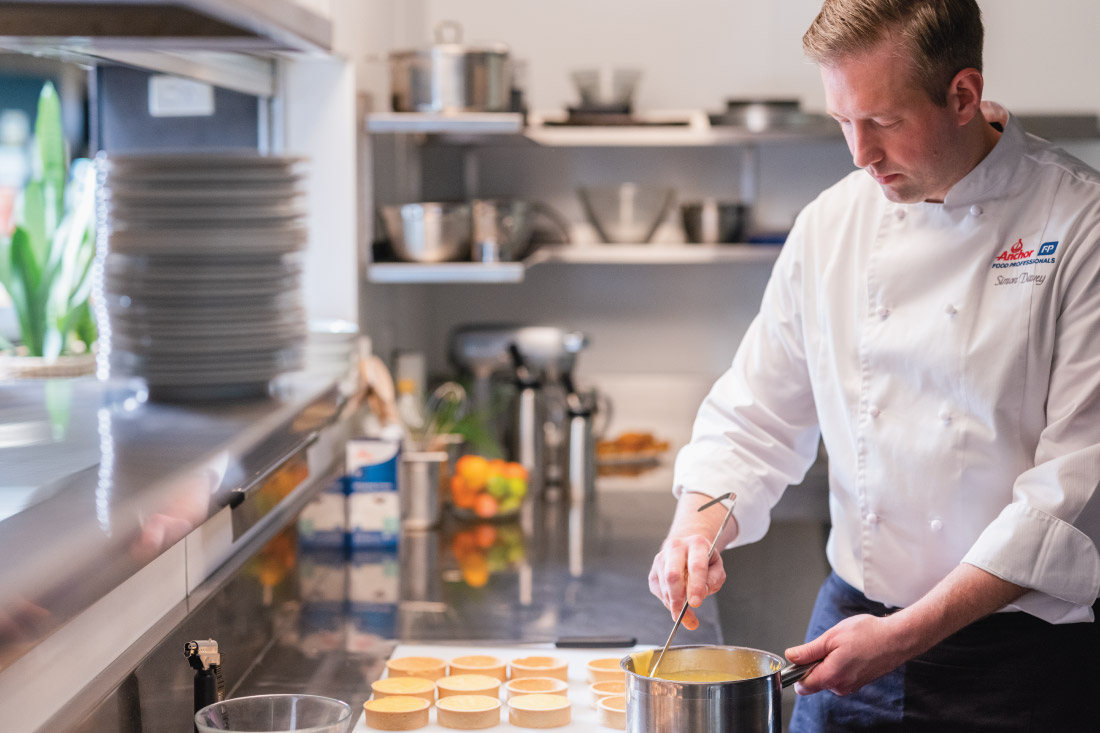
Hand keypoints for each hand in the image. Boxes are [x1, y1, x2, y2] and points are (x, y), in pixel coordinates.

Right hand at [648, 532, 725, 630]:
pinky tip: (679, 605)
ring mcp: (661, 559)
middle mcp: (676, 547)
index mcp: (696, 544)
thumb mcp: (717, 568)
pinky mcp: (653, 571)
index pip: (696, 566)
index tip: (695, 603)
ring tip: (687, 617)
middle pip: (672, 575)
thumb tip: (699, 595)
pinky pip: (659, 592)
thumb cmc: (705, 561)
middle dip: (678, 598)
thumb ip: (712, 581)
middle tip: (684, 616)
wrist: (688, 550)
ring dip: (675, 605)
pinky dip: (669, 603)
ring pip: (665, 586)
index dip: (695, 586)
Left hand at [785, 613, 911, 695]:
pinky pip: (840, 675)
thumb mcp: (831, 637)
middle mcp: (841, 686)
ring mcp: (851, 686)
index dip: (797, 671)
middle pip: (815, 680)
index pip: (803, 686)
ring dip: (829, 662)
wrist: (897, 639)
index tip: (801, 657)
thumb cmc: (868, 635)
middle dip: (815, 663)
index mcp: (831, 677)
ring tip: (843, 646)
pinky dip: (840, 663)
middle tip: (829, 645)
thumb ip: (809, 651)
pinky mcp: (859, 682)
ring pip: (828, 676)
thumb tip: (791, 657)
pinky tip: (851, 651)